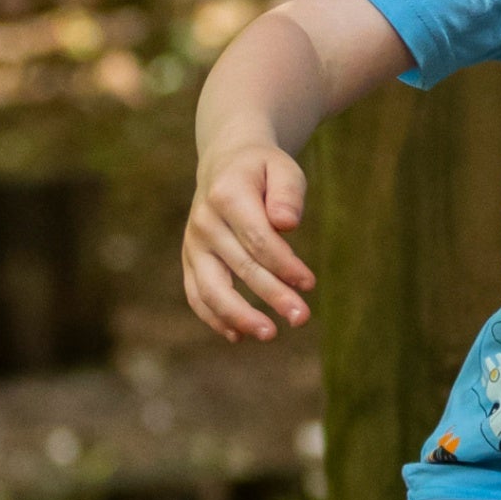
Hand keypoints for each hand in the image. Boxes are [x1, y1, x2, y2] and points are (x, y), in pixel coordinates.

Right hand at [181, 138, 316, 340]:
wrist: (225, 163)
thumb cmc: (263, 169)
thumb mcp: (283, 167)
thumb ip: (288, 193)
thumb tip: (287, 224)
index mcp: (227, 195)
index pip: (258, 239)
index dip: (284, 264)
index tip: (310, 284)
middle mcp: (204, 222)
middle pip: (241, 267)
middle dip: (273, 296)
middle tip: (302, 318)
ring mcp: (193, 243)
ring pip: (211, 288)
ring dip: (239, 316)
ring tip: (269, 334)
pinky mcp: (191, 260)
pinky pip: (197, 293)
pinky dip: (214, 317)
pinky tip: (238, 335)